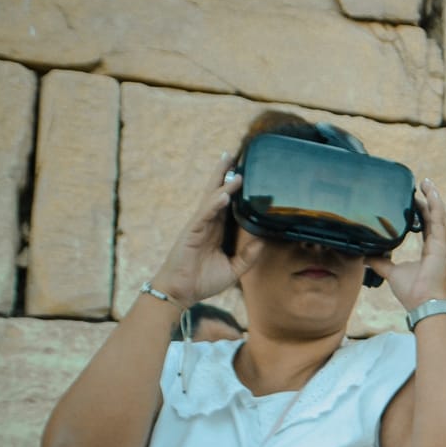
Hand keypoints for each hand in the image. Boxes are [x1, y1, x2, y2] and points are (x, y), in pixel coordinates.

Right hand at [149, 152, 263, 304]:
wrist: (181, 292)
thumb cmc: (203, 280)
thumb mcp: (233, 268)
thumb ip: (248, 255)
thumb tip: (263, 241)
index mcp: (217, 229)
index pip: (228, 203)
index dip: (234, 188)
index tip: (245, 171)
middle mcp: (208, 223)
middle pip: (217, 192)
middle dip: (224, 174)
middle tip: (234, 154)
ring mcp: (199, 225)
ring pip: (211, 199)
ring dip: (222, 183)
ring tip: (234, 169)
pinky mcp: (192, 232)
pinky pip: (204, 215)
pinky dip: (214, 204)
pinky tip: (223, 195)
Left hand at [372, 180, 445, 311]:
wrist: (423, 303)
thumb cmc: (412, 292)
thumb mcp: (391, 272)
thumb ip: (380, 261)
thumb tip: (365, 255)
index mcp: (428, 249)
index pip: (425, 224)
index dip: (421, 211)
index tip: (414, 198)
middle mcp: (437, 245)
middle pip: (434, 216)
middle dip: (428, 199)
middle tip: (421, 184)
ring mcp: (441, 244)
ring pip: (438, 215)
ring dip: (433, 199)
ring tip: (427, 184)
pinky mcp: (442, 246)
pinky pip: (439, 222)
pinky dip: (436, 207)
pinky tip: (431, 195)